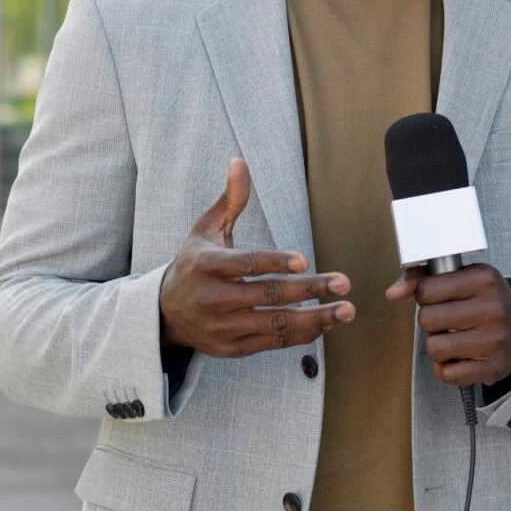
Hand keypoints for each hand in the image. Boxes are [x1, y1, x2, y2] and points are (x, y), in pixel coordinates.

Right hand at [159, 158, 354, 357]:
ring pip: (275, 325)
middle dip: (310, 290)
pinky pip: (272, 343)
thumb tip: (240, 162)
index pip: (245, 265)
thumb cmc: (194, 263)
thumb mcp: (206, 229)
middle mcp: (213, 299)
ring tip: (346, 311)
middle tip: (343, 283)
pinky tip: (324, 323)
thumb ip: (230, 200)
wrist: (165, 312)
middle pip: (268, 296)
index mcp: (206, 266)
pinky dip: (301, 334)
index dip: (275, 262)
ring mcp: (222, 327)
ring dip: (315, 318)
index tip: (304, 260)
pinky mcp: (232, 348)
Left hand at [385, 262, 510, 386]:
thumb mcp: (454, 276)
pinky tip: (458, 357)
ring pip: (434, 348)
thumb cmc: (478, 297)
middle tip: (447, 319)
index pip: (426, 290)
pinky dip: (446, 369)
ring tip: (453, 337)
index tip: (440, 298)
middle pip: (427, 320)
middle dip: (430, 321)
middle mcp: (494, 308)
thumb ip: (418, 279)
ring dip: (437, 345)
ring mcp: (498, 340)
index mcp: (483, 278)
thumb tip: (392, 293)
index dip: (425, 296)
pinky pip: (448, 375)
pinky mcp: (496, 367)